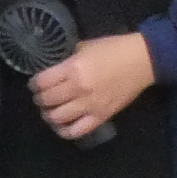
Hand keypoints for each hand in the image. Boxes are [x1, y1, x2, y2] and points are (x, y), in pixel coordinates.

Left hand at [29, 31, 155, 141]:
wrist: (143, 61)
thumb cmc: (114, 49)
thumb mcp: (85, 46)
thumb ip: (67, 57)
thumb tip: (53, 65)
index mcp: (73, 69)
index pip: (42, 82)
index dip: (33, 84)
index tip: (33, 84)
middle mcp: (79, 89)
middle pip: (47, 100)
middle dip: (39, 99)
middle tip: (40, 96)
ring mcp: (90, 106)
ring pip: (58, 118)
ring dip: (48, 115)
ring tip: (48, 111)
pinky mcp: (101, 117)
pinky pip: (77, 131)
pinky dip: (64, 131)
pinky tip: (61, 126)